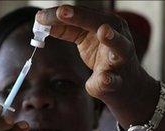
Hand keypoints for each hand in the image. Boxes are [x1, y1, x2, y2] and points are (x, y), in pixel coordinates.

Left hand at [36, 5, 158, 126]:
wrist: (124, 84)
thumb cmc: (104, 57)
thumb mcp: (84, 40)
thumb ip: (66, 30)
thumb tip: (41, 20)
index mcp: (106, 24)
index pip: (82, 15)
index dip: (60, 15)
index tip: (40, 17)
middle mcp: (117, 37)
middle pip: (100, 23)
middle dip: (81, 17)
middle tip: (63, 12)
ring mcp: (120, 59)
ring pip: (119, 46)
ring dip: (112, 39)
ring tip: (103, 32)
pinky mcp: (117, 80)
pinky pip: (113, 80)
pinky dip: (108, 80)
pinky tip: (104, 79)